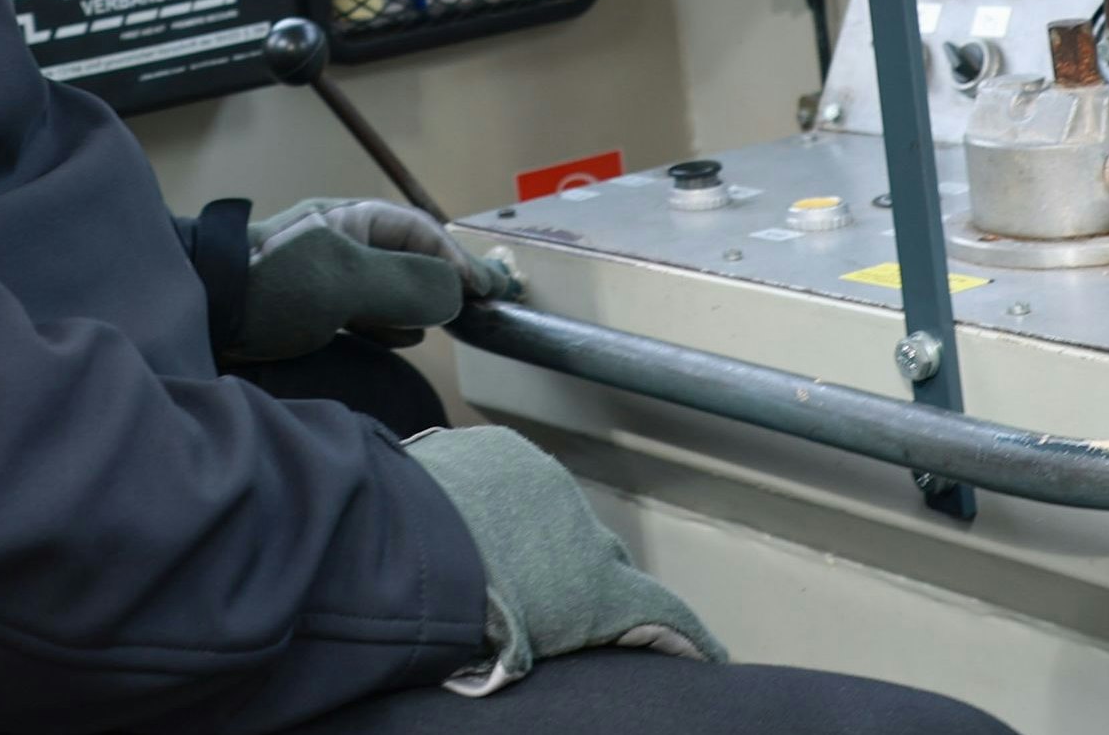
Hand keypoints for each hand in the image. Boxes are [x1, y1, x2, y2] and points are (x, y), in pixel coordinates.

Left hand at [224, 198, 503, 362]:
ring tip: (445, 323)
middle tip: (472, 309)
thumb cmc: (274, 286)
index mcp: (351, 219)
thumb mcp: (346, 280)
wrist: (203, 310)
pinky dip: (391, 322)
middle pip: (407, 257)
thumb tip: (454, 293)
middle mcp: (342, 241)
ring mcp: (325, 274)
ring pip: (388, 285)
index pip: (419, 231)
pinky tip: (405, 337)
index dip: (455, 258)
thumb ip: (405, 284)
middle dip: (441, 280)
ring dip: (418, 303)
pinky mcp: (310, 307)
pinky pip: (365, 310)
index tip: (481, 292)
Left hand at [401, 426, 724, 688]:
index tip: (713, 658)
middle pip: (603, 556)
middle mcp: (584, 531)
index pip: (664, 617)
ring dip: (536, 532)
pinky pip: (508, 476)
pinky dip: (495, 498)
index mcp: (597, 593)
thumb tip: (535, 643)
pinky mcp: (501, 450)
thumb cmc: (451, 619)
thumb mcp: (517, 654)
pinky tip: (463, 516)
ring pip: (553, 512)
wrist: (395, 545)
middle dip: (589, 576)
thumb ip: (548, 642)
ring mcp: (543, 483)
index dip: (687, 639)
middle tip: (553, 601)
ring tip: (494, 555)